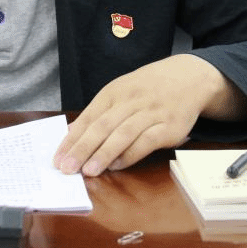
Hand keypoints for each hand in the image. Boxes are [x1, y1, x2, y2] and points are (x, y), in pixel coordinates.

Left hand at [52, 54, 246, 175]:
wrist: (189, 77)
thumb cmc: (148, 88)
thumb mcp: (120, 91)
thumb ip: (98, 112)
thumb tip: (71, 132)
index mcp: (114, 92)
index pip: (88, 118)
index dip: (71, 139)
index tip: (57, 159)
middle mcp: (130, 100)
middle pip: (102, 126)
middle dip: (82, 148)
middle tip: (67, 168)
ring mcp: (150, 112)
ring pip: (122, 134)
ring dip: (104, 153)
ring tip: (88, 171)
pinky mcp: (168, 126)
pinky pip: (146, 141)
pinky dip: (130, 154)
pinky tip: (117, 166)